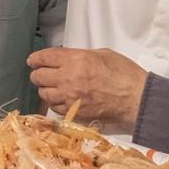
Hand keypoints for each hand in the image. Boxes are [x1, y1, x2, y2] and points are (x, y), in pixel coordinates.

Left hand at [28, 47, 147, 129]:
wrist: (136, 99)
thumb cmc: (124, 73)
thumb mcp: (102, 54)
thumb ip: (80, 56)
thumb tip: (67, 59)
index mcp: (75, 60)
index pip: (45, 58)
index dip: (35, 59)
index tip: (32, 60)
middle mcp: (68, 79)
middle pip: (39, 77)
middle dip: (38, 74)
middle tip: (41, 74)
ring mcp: (70, 98)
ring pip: (44, 95)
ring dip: (45, 90)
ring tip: (51, 87)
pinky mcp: (74, 113)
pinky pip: (56, 109)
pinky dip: (56, 103)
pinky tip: (61, 100)